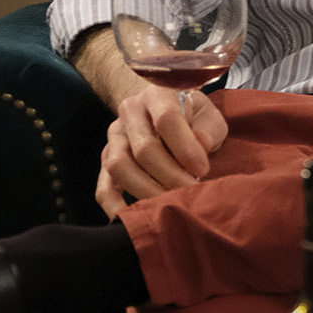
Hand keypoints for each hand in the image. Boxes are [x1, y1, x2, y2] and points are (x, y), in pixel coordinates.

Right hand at [94, 82, 228, 218]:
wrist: (163, 110)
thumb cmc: (192, 116)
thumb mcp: (208, 115)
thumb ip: (209, 128)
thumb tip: (202, 145)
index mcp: (157, 94)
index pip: (166, 119)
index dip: (185, 148)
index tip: (202, 169)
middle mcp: (130, 112)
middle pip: (144, 149)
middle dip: (170, 176)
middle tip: (190, 193)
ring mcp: (114, 137)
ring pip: (120, 167)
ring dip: (147, 191)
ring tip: (170, 204)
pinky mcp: (106, 160)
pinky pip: (103, 186)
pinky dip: (115, 205)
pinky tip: (132, 218)